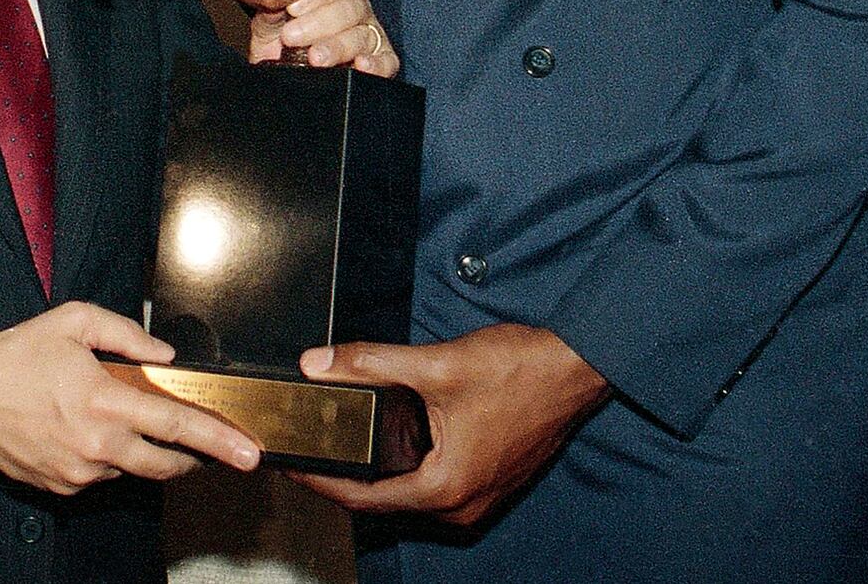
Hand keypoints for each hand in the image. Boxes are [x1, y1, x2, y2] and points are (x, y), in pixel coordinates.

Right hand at [0, 302, 259, 494]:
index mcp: (103, 401)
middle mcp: (96, 444)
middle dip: (196, 460)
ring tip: (119, 420)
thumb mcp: (72, 321)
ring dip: (141, 451)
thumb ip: (125, 333)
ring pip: (132, 469)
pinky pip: (101, 476)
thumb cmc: (18, 355)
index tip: (248, 452)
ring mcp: (80, 471)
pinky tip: (84, 432)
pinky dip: (106, 457)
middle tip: (210, 449)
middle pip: (165, 465)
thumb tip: (164, 357)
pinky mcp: (64, 487)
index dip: (218, 440)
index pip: (175, 424)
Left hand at [246, 0, 398, 74]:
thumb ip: (274, 4)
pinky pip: (387, 61)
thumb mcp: (270, 20)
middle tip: (291, 37)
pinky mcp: (382, 61)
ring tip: (314, 58)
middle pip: (351, 8)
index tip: (292, 9)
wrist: (279, 72)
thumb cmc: (278, 38)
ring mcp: (372, 34)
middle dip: (320, 23)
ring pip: (363, 35)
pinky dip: (377, 64)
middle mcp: (358, 8)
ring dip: (338, 46)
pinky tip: (359, 65)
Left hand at [289, 325, 608, 524]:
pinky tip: (389, 436)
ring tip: (339, 441)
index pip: (363, 498)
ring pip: (410, 491)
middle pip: (385, 500)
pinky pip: (433, 481)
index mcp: (446, 489)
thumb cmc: (521, 371)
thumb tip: (320, 364)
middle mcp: (463, 504)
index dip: (320, 481)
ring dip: (377, 470)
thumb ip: (372, 363)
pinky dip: (406, 464)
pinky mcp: (488, 478)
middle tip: (309, 448)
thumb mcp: (436, 364)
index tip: (290, 465)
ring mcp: (479, 495)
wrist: (577, 367)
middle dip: (345, 476)